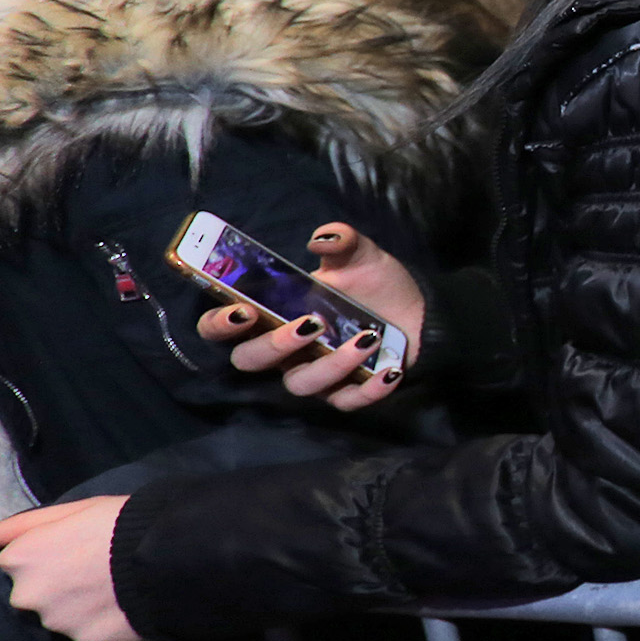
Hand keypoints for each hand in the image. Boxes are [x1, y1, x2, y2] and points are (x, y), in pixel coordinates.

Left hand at [0, 499, 136, 640]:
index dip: (49, 552)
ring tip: (110, 587)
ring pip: (61, 615)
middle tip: (94, 568)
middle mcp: (28, 596)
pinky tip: (121, 603)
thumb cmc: (116, 522)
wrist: (164, 553)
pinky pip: (87, 630)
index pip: (19, 562)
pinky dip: (100, 620)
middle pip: (36, 592)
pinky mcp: (86, 640)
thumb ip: (13, 526)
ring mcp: (57, 622)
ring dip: (78, 605)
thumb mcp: (66, 510)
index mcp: (20, 560)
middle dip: (58, 584)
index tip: (76, 545)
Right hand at [198, 223, 422, 411]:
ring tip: (365, 338)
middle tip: (310, 323)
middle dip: (273, 345)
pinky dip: (369, 390)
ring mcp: (316, 374)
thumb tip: (324, 238)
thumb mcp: (361, 256)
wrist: (419, 311)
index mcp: (274, 315)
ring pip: (301, 384)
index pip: (222, 328)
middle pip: (250, 361)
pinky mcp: (349, 391)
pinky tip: (391, 370)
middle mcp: (286, 350)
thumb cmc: (375, 285)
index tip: (242, 310)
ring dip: (332, 364)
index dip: (219, 324)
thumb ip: (342, 241)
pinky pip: (348, 402)